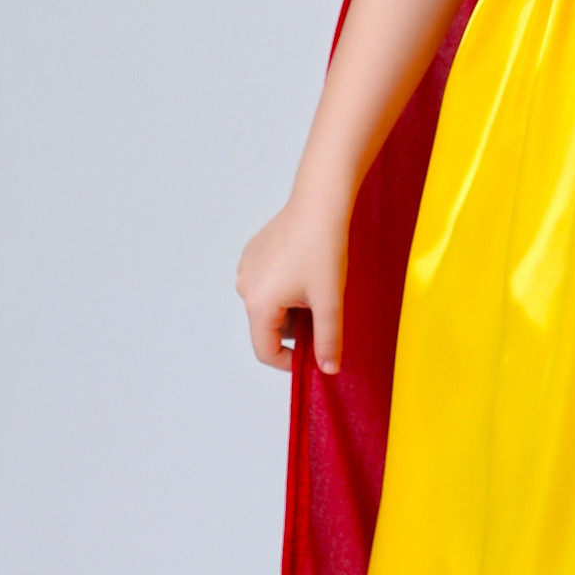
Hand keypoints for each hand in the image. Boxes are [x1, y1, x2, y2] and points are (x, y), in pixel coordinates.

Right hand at [236, 195, 349, 374]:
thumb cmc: (324, 250)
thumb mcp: (330, 301)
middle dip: (296, 329)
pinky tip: (306, 270)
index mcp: (259, 304)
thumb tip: (328, 370)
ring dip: (291, 308)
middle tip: (324, 313)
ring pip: (269, 306)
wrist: (319, 204)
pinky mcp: (252, 253)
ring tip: (317, 288)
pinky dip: (285, 288)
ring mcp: (246, 269)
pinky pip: (266, 284)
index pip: (265, 352)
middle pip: (268, 328)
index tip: (314, 358)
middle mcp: (244, 288)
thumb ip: (328, 340)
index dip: (290, 363)